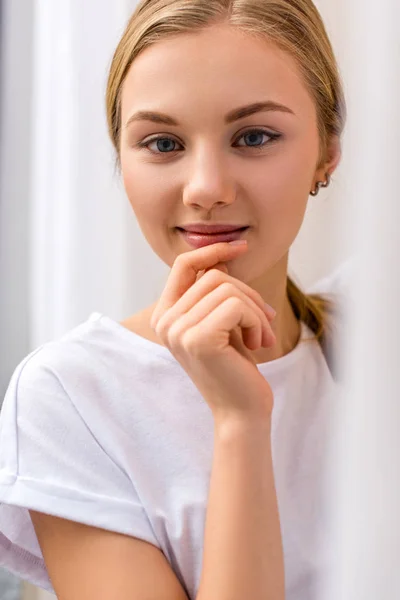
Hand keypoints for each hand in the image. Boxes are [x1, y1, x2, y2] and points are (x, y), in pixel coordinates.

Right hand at [150, 242, 276, 421]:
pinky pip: (237, 306)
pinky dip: (257, 322)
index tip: (242, 247)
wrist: (241, 411)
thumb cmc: (235, 366)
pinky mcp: (198, 339)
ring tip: (261, 336)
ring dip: (256, 311)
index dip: (213, 251)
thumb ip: (214, 293)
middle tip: (265, 321)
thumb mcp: (221, 322)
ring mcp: (178, 331)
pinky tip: (258, 344)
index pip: (183, 265)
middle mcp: (165, 322)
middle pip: (214, 276)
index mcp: (165, 316)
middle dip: (248, 295)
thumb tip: (225, 258)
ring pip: (228, 289)